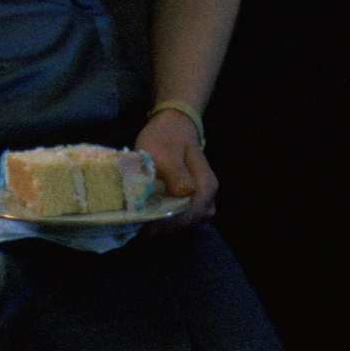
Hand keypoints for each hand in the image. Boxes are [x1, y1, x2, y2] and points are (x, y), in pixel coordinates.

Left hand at [135, 107, 217, 229]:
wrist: (173, 124)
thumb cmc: (167, 137)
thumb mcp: (166, 152)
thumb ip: (176, 174)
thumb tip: (183, 195)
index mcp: (205, 186)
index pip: (190, 215)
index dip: (168, 223)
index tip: (146, 226)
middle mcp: (208, 196)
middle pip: (188, 221)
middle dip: (165, 226)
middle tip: (141, 226)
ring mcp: (202, 198)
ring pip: (185, 220)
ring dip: (166, 224)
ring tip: (144, 222)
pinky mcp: (192, 198)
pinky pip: (182, 214)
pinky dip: (168, 217)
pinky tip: (152, 214)